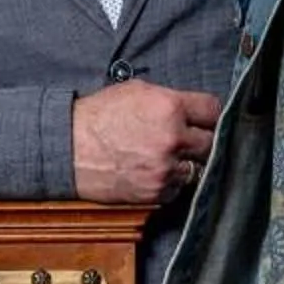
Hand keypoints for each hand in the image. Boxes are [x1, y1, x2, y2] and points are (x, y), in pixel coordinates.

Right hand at [70, 81, 220, 202]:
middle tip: (186, 140)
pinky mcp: (156, 192)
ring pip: (197, 168)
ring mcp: (165, 169)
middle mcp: (173, 139)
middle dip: (200, 140)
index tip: (205, 120)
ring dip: (185, 164)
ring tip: (164, 157)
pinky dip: (169, 182)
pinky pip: (178, 188)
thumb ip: (170, 99)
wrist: (69, 148)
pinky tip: (152, 171)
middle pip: (211, 143)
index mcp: (170, 107)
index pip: (214, 111)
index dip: (208, 116)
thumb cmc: (98, 117)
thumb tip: (192, 109)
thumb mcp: (136, 91)